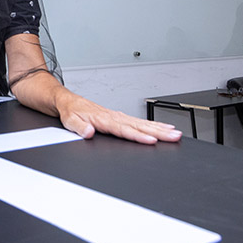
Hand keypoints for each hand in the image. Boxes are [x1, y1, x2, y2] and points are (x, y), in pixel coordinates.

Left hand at [56, 92, 181, 144]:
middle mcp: (113, 116)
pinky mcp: (119, 118)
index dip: (138, 136)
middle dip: (158, 132)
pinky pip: (139, 122)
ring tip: (174, 133)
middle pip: (139, 126)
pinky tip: (162, 128)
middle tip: (174, 136)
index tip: (152, 140)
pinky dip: (152, 125)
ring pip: (142, 123)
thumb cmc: (69, 112)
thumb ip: (79, 127)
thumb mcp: (69, 121)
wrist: (67, 102)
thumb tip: (88, 132)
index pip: (124, 129)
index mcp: (103, 119)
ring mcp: (118, 116)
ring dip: (159, 128)